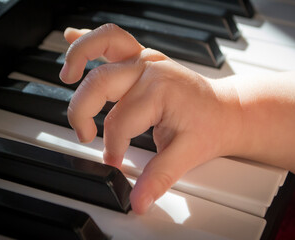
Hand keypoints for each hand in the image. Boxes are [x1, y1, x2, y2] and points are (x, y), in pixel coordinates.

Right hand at [60, 24, 240, 213]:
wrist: (228, 110)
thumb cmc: (212, 125)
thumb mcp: (188, 154)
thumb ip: (159, 177)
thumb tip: (138, 201)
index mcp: (159, 90)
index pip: (119, 122)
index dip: (113, 147)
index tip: (116, 162)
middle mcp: (149, 68)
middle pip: (100, 84)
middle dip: (84, 112)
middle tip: (86, 136)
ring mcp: (147, 59)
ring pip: (103, 45)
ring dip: (79, 56)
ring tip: (66, 76)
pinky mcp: (145, 58)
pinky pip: (114, 40)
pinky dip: (91, 40)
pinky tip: (72, 36)